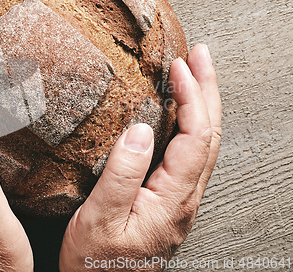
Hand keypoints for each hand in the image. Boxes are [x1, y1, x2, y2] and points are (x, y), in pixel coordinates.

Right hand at [59, 44, 221, 270]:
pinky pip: (190, 152)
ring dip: (202, 103)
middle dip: (207, 89)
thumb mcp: (99, 217)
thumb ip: (122, 174)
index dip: (191, 97)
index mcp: (172, 199)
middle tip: (200, 56)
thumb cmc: (97, 261)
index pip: (194, 137)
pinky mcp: (169, 198)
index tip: (179, 66)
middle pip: (209, 134)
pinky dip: (190, 122)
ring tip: (195, 75)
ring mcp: (180, 198)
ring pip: (203, 143)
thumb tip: (140, 130)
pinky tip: (180, 113)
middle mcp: (184, 197)